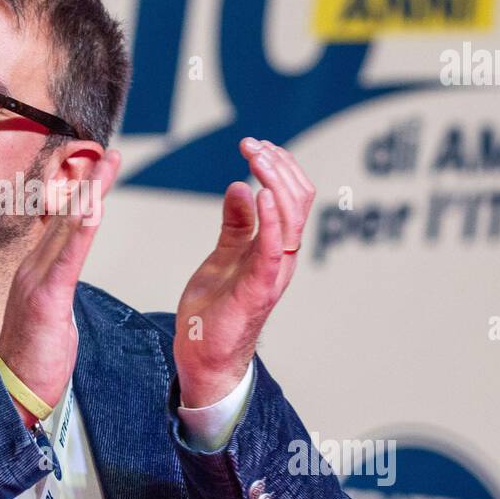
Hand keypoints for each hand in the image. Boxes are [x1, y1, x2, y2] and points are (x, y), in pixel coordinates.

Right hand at [0, 150, 121, 424]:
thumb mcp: (49, 315)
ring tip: (107, 167)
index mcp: (38, 272)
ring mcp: (37, 280)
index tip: (99, 171)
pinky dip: (82, 230)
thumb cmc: (33, 359)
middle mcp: (34, 268)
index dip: (82, 196)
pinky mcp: (46, 298)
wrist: (11, 391)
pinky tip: (95, 208)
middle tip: (110, 154)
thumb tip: (64, 276)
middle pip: (66, 217)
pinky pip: (67, 258)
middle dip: (90, 183)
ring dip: (90, 194)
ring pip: (67, 229)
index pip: (63, 226)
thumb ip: (55, 289)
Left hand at [174, 138, 314, 406]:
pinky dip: (270, 218)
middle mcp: (281, 257)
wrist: (202, 355)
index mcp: (274, 248)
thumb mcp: (222, 257)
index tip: (256, 144)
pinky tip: (260, 192)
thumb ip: (235, 225)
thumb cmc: (213, 311)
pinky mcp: (258, 289)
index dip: (280, 167)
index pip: (292, 198)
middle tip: (250, 144)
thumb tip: (240, 187)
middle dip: (277, 166)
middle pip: (297, 201)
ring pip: (290, 217)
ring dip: (274, 180)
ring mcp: (273, 273)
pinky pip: (272, 248)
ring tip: (255, 156)